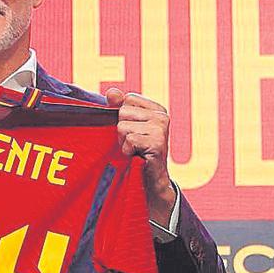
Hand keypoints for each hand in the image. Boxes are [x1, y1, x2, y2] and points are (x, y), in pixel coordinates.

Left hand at [105, 87, 177, 226]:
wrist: (150, 180)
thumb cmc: (136, 151)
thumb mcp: (126, 125)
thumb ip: (117, 106)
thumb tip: (111, 92)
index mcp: (156, 108)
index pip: (126, 99)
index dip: (122, 117)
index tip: (132, 131)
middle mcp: (162, 116)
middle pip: (122, 112)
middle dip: (121, 130)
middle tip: (133, 143)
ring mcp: (161, 129)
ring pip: (122, 127)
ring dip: (123, 142)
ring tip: (135, 150)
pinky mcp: (157, 144)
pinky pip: (129, 140)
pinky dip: (127, 151)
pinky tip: (137, 156)